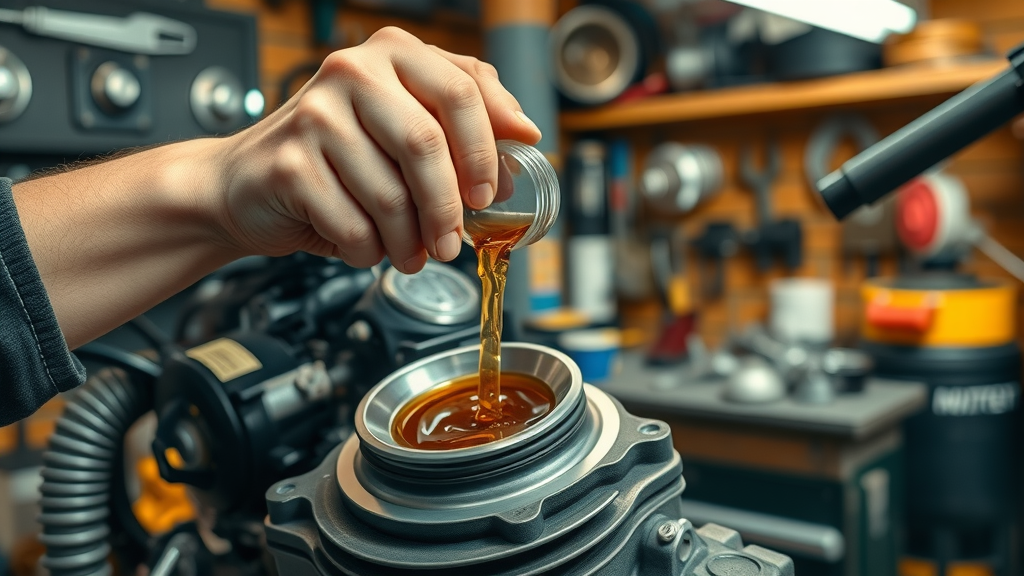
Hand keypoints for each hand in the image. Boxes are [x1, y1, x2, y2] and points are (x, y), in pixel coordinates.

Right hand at [214, 27, 541, 272]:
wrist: (247, 185)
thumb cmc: (338, 158)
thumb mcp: (406, 124)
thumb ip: (464, 118)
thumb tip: (524, 134)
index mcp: (392, 54)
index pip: (462, 90)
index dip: (486, 150)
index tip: (489, 192)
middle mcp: (351, 72)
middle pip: (427, 145)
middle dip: (448, 209)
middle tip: (451, 242)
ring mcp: (314, 115)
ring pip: (391, 196)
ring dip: (409, 242)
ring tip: (408, 252)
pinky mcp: (289, 164)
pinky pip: (354, 226)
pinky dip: (369, 251)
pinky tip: (364, 247)